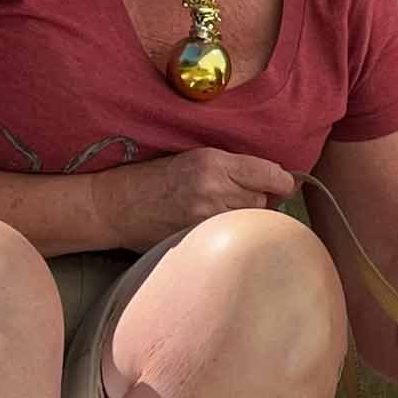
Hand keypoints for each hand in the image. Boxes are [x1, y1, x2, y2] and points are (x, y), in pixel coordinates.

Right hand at [91, 148, 296, 250]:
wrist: (116, 206)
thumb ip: (233, 169)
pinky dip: (228, 234)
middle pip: (263, 201)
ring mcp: (207, 217)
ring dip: (242, 219)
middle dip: (255, 200)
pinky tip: (211, 230)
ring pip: (249, 220)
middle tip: (232, 199)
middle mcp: (214, 188)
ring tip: (217, 214)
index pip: (272, 175)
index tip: (281, 186)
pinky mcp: (199, 238)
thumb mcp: (193, 159)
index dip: (282, 183)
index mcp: (214, 162)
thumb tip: (275, 182)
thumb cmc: (154, 180)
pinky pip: (231, 237)